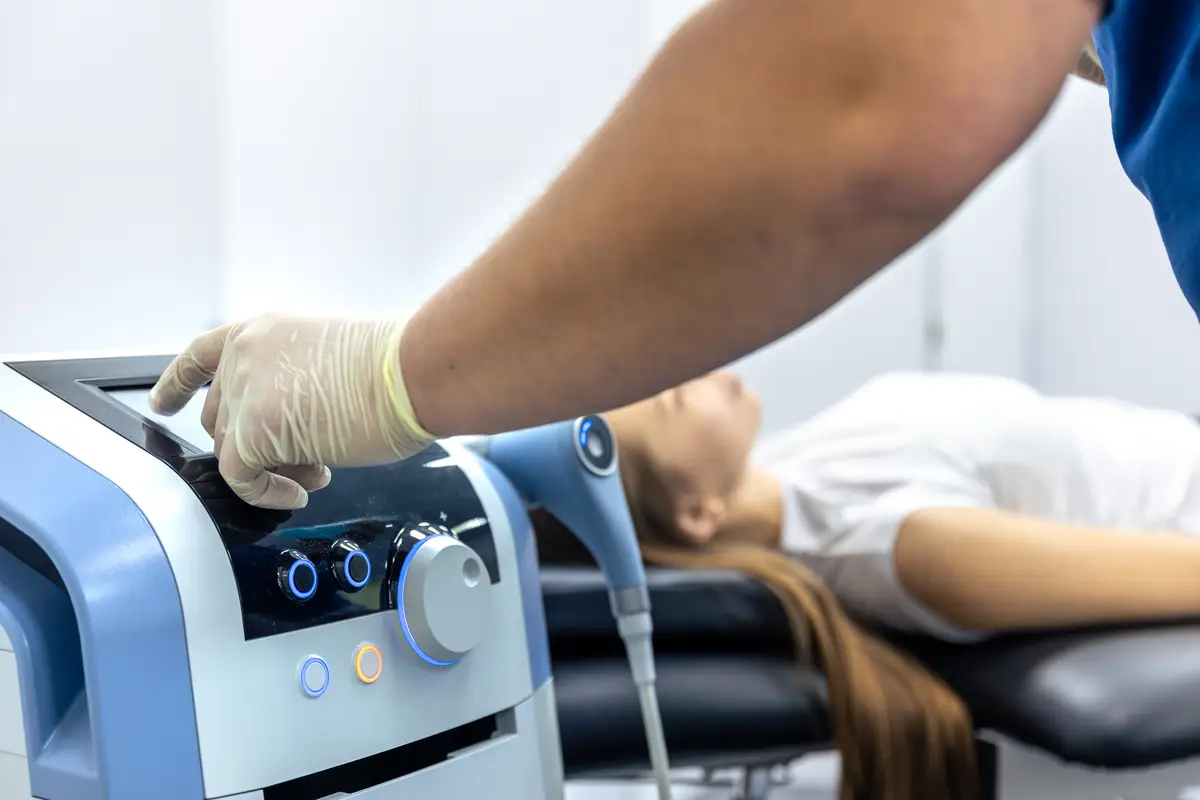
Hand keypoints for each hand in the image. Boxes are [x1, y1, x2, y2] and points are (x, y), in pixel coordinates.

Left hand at [149, 313, 434, 509]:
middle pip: (221, 415)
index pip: (202, 354)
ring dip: (271, 470)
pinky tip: (299, 492)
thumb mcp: (328, 357)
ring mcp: (245, 391)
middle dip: (254, 445)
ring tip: (316, 474)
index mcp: (263, 331)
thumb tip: (290, 425)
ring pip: (232, 449)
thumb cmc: (393, 367)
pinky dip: (266, 493)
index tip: (163, 404)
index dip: (178, 383)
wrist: (410, 373)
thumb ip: (292, 380)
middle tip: (301, 461)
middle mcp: (244, 356)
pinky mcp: (254, 431)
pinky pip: (241, 478)